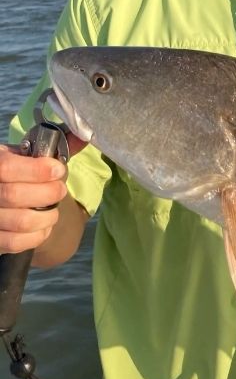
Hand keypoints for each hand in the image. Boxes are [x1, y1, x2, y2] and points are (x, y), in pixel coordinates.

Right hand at [0, 134, 84, 253]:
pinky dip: (38, 235)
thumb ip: (53, 147)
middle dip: (48, 193)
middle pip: (15, 196)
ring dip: (47, 216)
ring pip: (21, 221)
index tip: (58, 170)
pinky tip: (43, 226)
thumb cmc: (15, 173)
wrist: (1, 197)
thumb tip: (83, 135)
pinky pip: (16, 242)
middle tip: (59, 190)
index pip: (7, 167)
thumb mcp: (25, 155)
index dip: (37, 170)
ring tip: (52, 210)